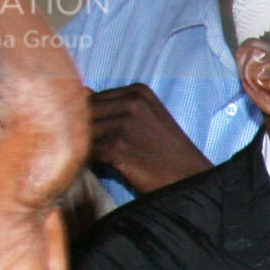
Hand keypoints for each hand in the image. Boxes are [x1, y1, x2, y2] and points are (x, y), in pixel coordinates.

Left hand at [87, 84, 210, 194]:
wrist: (188, 178)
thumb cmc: (166, 150)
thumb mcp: (148, 116)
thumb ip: (117, 104)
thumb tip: (81, 91)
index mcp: (138, 92)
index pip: (93, 97)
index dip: (94, 118)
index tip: (110, 134)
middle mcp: (131, 103)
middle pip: (86, 113)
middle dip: (87, 131)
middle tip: (106, 149)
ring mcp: (124, 125)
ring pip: (84, 132)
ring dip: (89, 147)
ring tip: (110, 158)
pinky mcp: (118, 148)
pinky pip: (88, 152)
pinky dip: (93, 162)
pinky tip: (112, 166)